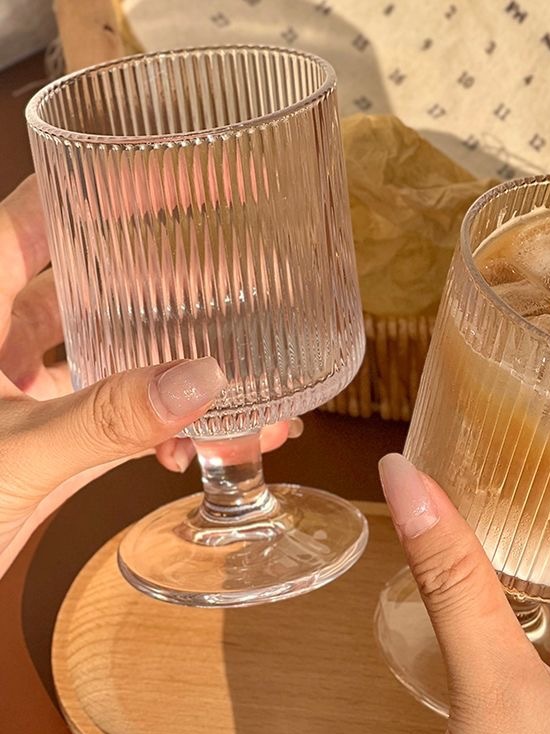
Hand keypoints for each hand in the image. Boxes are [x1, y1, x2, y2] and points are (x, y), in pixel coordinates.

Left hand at [0, 176, 297, 577]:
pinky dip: (157, 428)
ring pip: (110, 355)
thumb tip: (198, 380)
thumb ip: (102, 418)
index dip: (110, 187)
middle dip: (165, 284)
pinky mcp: (45, 441)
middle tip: (231, 273)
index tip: (180, 174)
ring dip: (172, 370)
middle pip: (92, 284)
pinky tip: (193, 445)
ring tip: (237, 377)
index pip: (41, 218)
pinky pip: (114, 417)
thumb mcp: (12, 454)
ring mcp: (23, 393)